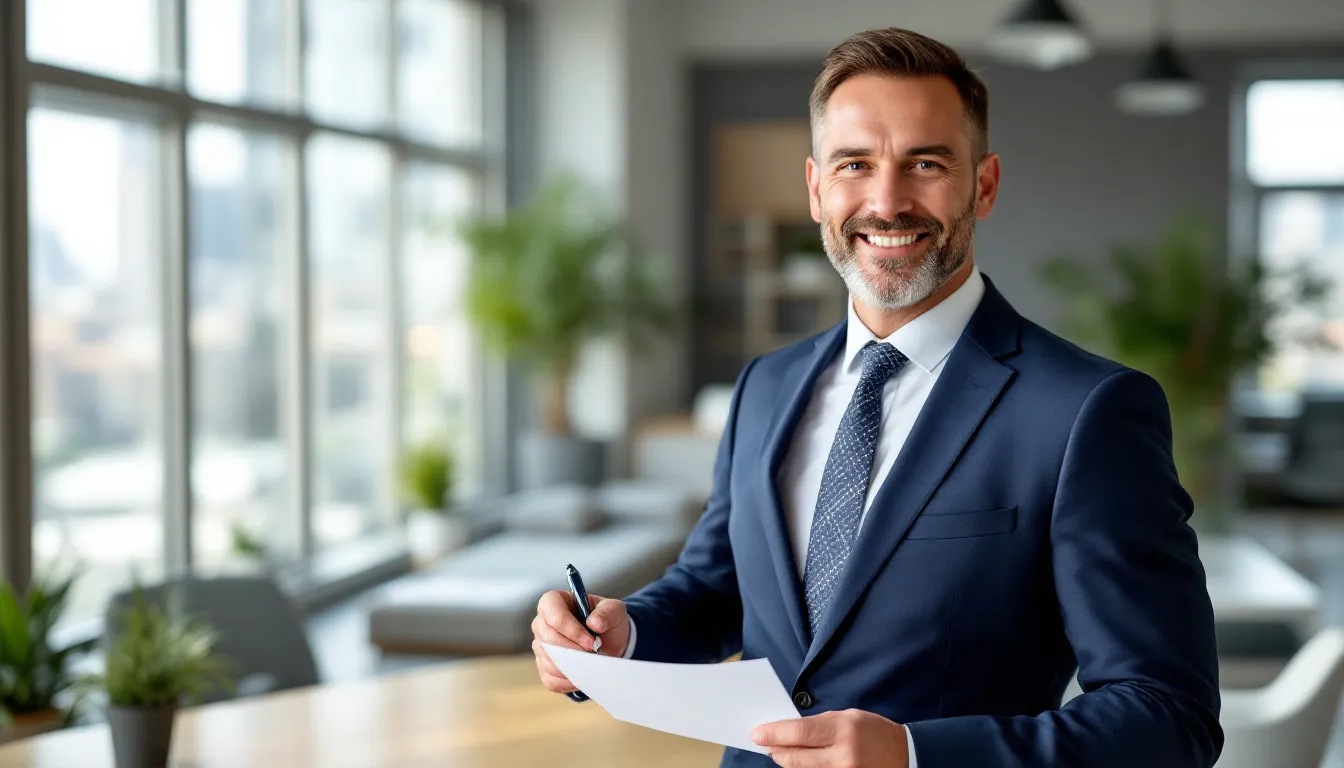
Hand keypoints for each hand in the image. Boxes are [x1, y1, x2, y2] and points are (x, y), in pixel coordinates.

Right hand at [531, 590, 630, 694]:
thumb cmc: (607, 621)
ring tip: (591, 663)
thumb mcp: (614, 610)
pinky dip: (568, 681)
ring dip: (572, 666)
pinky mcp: (544, 667)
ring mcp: (540, 646)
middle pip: (548, 640)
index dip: (571, 630)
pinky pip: (550, 679)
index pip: (554, 615)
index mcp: (554, 601)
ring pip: (548, 661)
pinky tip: (583, 675)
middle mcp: (541, 623)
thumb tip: (594, 623)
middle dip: (573, 650)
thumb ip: (607, 613)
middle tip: (594, 653)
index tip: (592, 641)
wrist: (609, 642)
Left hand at [752, 709, 909, 767]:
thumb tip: (788, 730)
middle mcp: (843, 755)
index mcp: (844, 730)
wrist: (905, 756)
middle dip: (776, 751)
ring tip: (782, 752)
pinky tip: (800, 763)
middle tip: (765, 744)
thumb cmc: (874, 732)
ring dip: (788, 762)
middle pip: (796, 757)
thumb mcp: (849, 717)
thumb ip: (819, 724)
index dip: (774, 734)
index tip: (757, 733)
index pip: (799, 732)